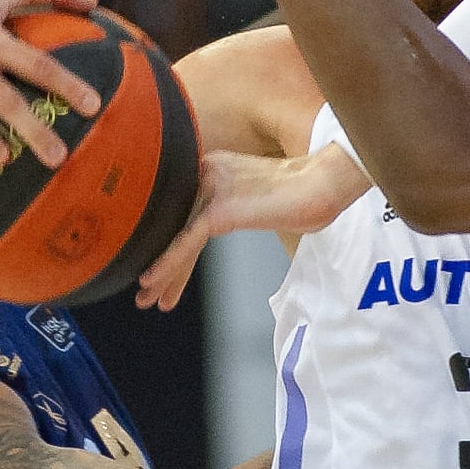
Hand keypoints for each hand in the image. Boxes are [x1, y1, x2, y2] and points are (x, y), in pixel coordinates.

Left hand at [135, 145, 370, 311]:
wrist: (324, 184)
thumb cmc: (305, 195)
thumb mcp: (262, 200)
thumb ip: (238, 206)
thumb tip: (234, 221)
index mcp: (213, 170)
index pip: (183, 214)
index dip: (170, 246)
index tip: (158, 274)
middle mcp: (206, 175)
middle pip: (175, 225)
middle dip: (161, 262)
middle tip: (145, 293)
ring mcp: (211, 189)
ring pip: (176, 236)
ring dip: (160, 270)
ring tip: (146, 298)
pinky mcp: (220, 208)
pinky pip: (187, 241)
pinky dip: (169, 263)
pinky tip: (153, 280)